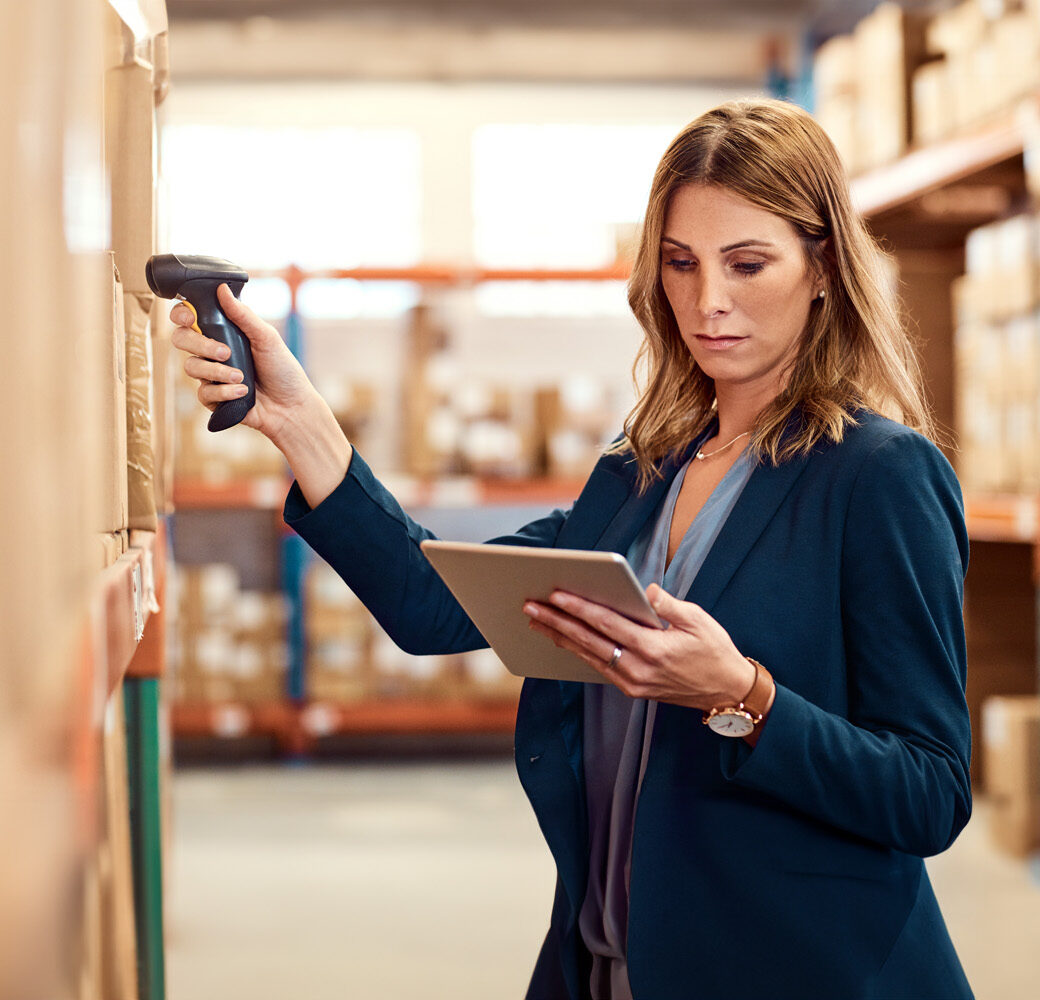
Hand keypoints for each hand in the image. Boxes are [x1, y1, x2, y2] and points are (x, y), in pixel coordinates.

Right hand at [170, 283, 318, 442]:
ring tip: (241, 377)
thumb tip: (222, 289)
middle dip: (200, 344)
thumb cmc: (283, 370)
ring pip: (191, 367)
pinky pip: (203, 393)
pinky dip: (224, 392)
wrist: (291, 407)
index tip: (190, 318)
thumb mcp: (267, 338)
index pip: (190, 318)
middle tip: (225, 353)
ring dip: (217, 372)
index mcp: (224, 332)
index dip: (182, 315)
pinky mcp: (214, 398)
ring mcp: (211, 375)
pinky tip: (242, 392)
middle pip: (182, 339)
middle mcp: (213, 351)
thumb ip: (243, 315)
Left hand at [522, 582, 756, 712]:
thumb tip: (646, 591)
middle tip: (530, 607)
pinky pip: (599, 667)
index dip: (579, 609)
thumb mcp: (699, 621)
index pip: (607, 624)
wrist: (728, 692)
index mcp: (654, 648)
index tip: (556, 596)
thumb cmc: (715, 651)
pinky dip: (579, 652)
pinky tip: (564, 640)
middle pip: (588, 641)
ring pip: (589, 656)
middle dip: (557, 623)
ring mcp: (633, 683)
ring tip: (537, 622)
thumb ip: (669, 605)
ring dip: (561, 638)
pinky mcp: (633, 689)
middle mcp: (638, 669)